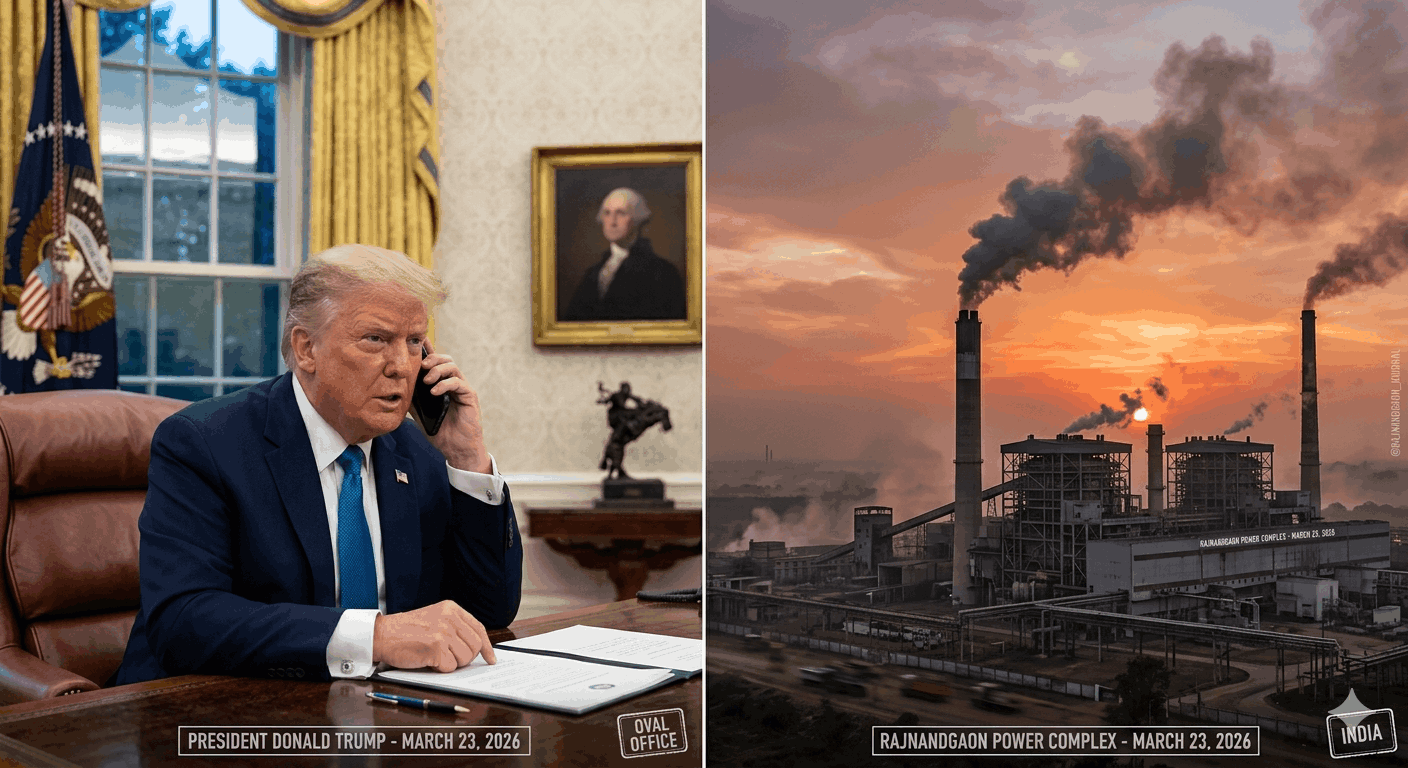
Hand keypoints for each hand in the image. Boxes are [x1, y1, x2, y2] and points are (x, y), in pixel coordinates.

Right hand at [372, 600, 496, 671]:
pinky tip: (428, 660)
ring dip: (452, 663)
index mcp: (451, 609)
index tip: (491, 659)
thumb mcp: (434, 618)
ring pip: (465, 658)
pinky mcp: (436, 647)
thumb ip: (455, 627)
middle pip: (475, 646)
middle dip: (466, 658)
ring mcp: (443, 631)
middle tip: (450, 659)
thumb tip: (477, 648)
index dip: (486, 646)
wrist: (381, 635)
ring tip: (435, 656)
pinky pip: (450, 667)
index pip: (478, 629)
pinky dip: (440, 669)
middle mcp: (450, 618)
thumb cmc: (406, 631)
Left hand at [416, 339, 490, 472]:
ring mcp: (462, 388)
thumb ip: (411, 399)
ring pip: (452, 367)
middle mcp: (452, 383)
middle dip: (432, 358)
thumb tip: (395, 388)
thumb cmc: (440, 432)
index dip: (427, 350)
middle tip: (422, 365)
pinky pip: (458, 382)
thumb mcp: (419, 414)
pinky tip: (435, 392)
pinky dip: (445, 384)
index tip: (416, 341)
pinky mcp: (469, 396)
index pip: (434, 363)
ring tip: (427, 381)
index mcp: (440, 384)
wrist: (456, 449)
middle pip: (445, 359)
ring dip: (438, 370)